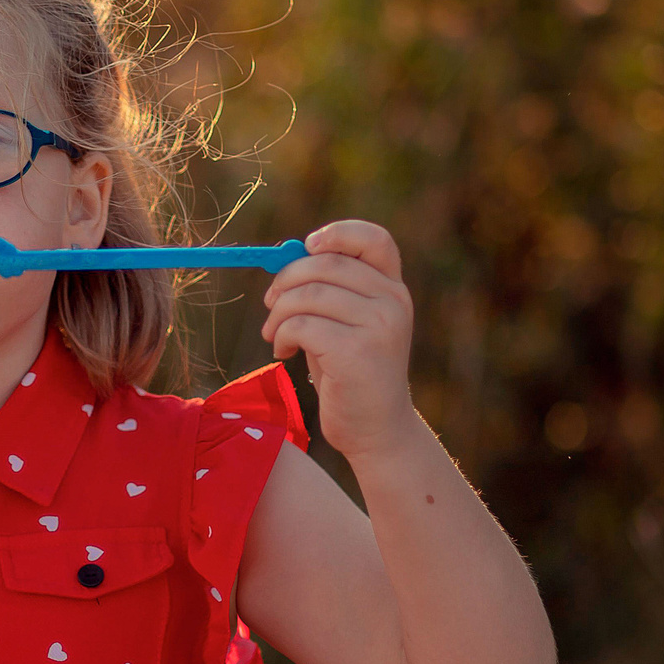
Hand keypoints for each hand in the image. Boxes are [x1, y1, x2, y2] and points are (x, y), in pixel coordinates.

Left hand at [259, 220, 418, 456]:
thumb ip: (328, 291)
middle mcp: (393, 301)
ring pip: (308, 294)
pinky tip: (284, 351)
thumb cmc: (352, 375)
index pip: (375, 239)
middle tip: (270, 304)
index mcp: (393, 289)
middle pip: (326, 264)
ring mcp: (378, 326)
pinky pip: (301, 325)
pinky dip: (282, 335)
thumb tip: (283, 257)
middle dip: (286, 279)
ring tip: (275, 335)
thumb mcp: (346, 324)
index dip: (337, 234)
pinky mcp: (356, 352)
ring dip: (279, 313)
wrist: (376, 430)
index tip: (307, 248)